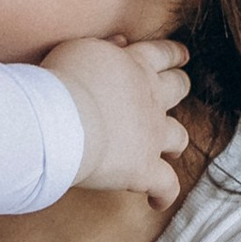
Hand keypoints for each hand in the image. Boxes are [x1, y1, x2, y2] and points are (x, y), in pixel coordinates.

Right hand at [46, 33, 192, 208]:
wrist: (60, 120)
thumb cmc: (59, 81)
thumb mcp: (81, 48)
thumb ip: (106, 45)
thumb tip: (123, 40)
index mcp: (135, 65)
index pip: (162, 54)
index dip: (173, 55)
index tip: (181, 56)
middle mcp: (151, 97)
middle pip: (178, 89)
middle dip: (179, 90)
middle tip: (177, 91)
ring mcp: (152, 135)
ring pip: (179, 136)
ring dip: (176, 141)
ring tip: (171, 148)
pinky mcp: (144, 169)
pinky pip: (165, 185)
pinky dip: (164, 193)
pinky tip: (156, 200)